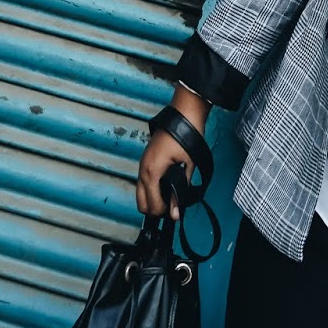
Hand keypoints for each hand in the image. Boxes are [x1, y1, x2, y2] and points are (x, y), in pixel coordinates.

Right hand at [135, 86, 208, 219]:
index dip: (164, 212)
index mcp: (151, 172)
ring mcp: (143, 163)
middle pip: (141, 203)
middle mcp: (143, 169)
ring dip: (153, 199)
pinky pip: (144, 181)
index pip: (151, 204)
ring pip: (141, 192)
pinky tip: (166, 186)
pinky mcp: (147, 159)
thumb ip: (180, 191)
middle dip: (155, 209)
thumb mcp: (187, 166)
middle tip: (172, 207)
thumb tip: (176, 213)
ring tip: (171, 198)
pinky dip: (151, 189)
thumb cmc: (186, 136)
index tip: (176, 212)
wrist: (184, 115)